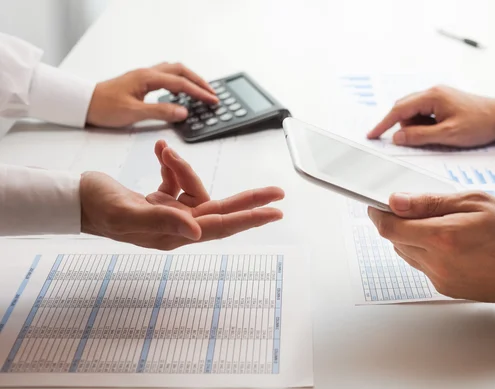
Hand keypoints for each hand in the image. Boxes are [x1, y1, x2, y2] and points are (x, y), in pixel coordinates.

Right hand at [80, 140, 283, 249]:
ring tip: (163, 151)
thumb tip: (197, 231)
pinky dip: (172, 164)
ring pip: (194, 186)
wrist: (75, 198)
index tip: (274, 212)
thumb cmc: (96, 207)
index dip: (248, 218)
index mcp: (173, 234)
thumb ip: (162, 221)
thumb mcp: (126, 212)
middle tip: (277, 192)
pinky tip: (160, 151)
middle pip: (221, 210)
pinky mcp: (162, 200)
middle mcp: (177, 226)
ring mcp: (170, 213)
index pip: (219, 226)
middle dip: (248, 199)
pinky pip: (178, 179)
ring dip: (182, 166)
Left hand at [86, 62, 218, 127]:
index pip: (181, 83)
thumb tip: (183, 111)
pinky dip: (179, 81)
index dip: (199, 92)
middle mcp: (148, 73)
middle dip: (199, 82)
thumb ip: (160, 112)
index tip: (212, 101)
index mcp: (148, 78)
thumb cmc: (104, 107)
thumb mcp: (134, 113)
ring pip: (174, 71)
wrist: (84, 103)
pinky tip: (181, 91)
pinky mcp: (141, 81)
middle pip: (181, 71)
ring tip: (201, 91)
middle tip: (213, 94)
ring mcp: (144, 76)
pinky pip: (166, 76)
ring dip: (190, 79)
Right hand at [367, 86, 494, 146]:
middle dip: (403, 128)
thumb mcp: (448, 135)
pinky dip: (425, 126)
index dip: (383, 124)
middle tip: (410, 142)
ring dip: (417, 128)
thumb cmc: (480, 123)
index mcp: (432, 96)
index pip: (398, 110)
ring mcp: (437, 97)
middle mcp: (432, 93)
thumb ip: (419, 137)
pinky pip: (424, 115)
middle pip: (404, 110)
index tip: (371, 135)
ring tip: (437, 137)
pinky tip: (439, 133)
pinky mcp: (443, 104)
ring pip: (414, 114)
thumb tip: (397, 138)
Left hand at [367, 191, 494, 305]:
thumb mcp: (473, 202)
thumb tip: (397, 201)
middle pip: (395, 241)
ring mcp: (441, 279)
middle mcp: (437, 263)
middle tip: (411, 209)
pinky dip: (426, 252)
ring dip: (411, 238)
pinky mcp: (447, 289)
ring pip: (407, 255)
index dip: (377, 214)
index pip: (390, 228)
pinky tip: (448, 242)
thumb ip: (430, 202)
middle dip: (397, 223)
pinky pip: (423, 267)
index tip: (375, 205)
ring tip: (436, 224)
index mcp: (442, 237)